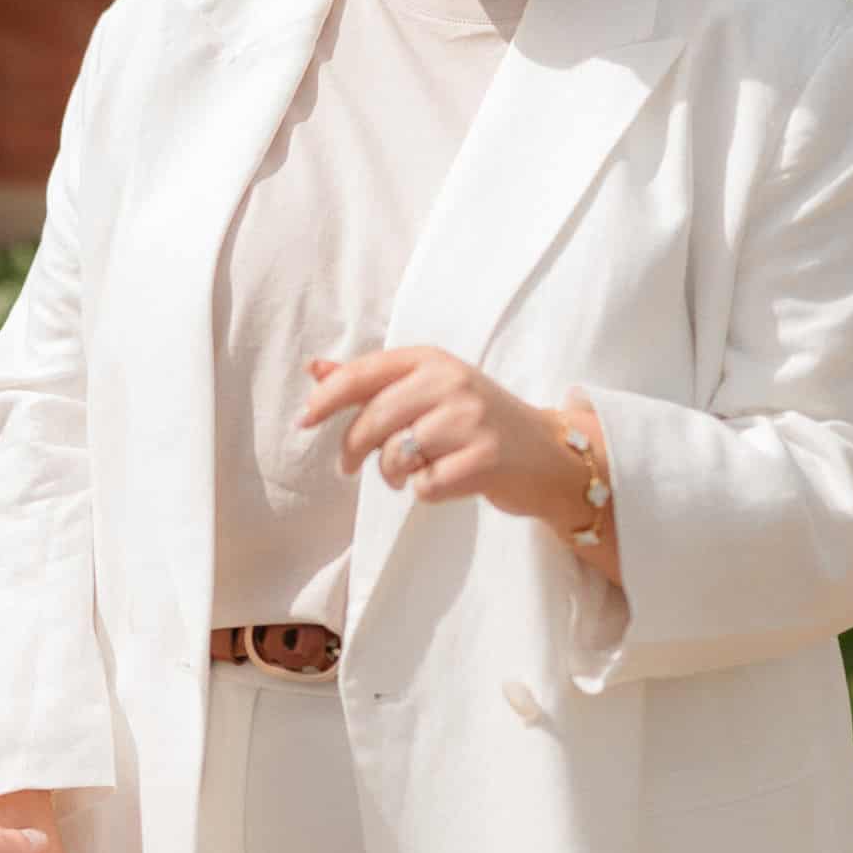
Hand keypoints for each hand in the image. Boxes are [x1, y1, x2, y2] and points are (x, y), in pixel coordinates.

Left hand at [299, 347, 574, 519]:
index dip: (327, 397)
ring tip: (408, 472)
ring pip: (395, 455)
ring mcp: (470, 420)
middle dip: (351, 449)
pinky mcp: (485, 460)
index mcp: (431, 360)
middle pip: (373, 419)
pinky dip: (424, 492)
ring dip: (390, 474)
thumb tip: (314, 369)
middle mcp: (450, 382)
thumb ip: (371, 380)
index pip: (363, 372)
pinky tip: (443, 481)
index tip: (304, 420)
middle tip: (346, 467)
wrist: (549, 453)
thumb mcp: (428, 388)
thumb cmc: (476, 420)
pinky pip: (425, 485)